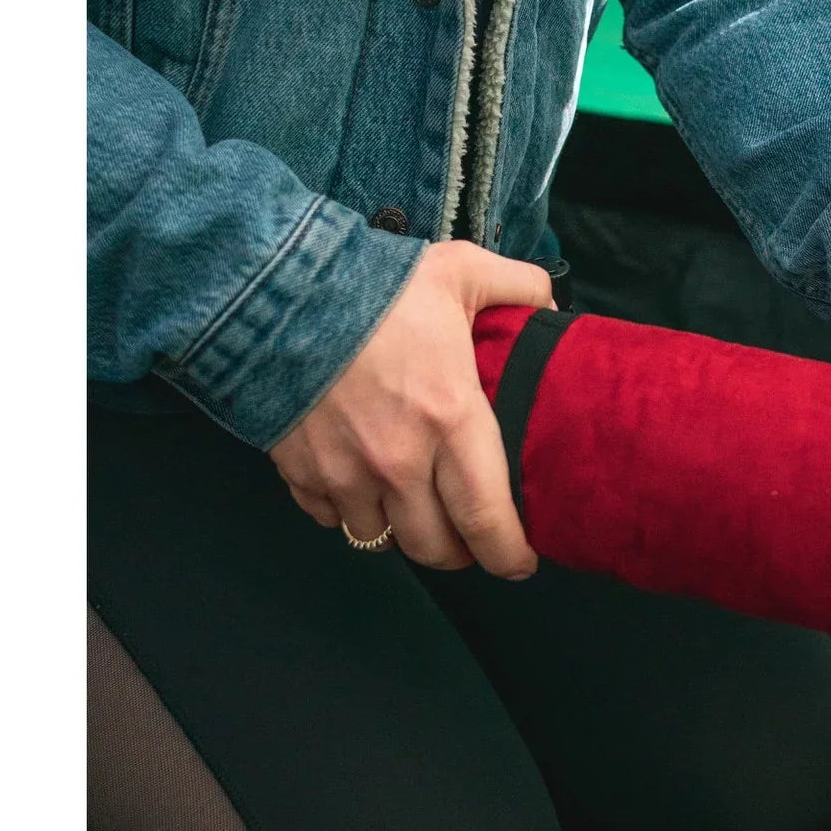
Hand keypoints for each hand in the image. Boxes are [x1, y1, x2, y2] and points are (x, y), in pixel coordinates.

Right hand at [269, 241, 554, 575]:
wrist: (277, 289)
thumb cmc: (378, 284)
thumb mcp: (462, 269)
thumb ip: (520, 285)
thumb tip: (553, 304)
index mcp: (451, 420)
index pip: (487, 518)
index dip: (508, 553)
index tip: (520, 561)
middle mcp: (399, 462)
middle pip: (435, 548)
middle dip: (459, 552)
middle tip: (469, 537)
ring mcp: (345, 473)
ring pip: (382, 540)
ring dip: (402, 532)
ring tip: (415, 512)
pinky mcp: (300, 472)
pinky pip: (331, 518)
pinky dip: (349, 513)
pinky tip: (361, 489)